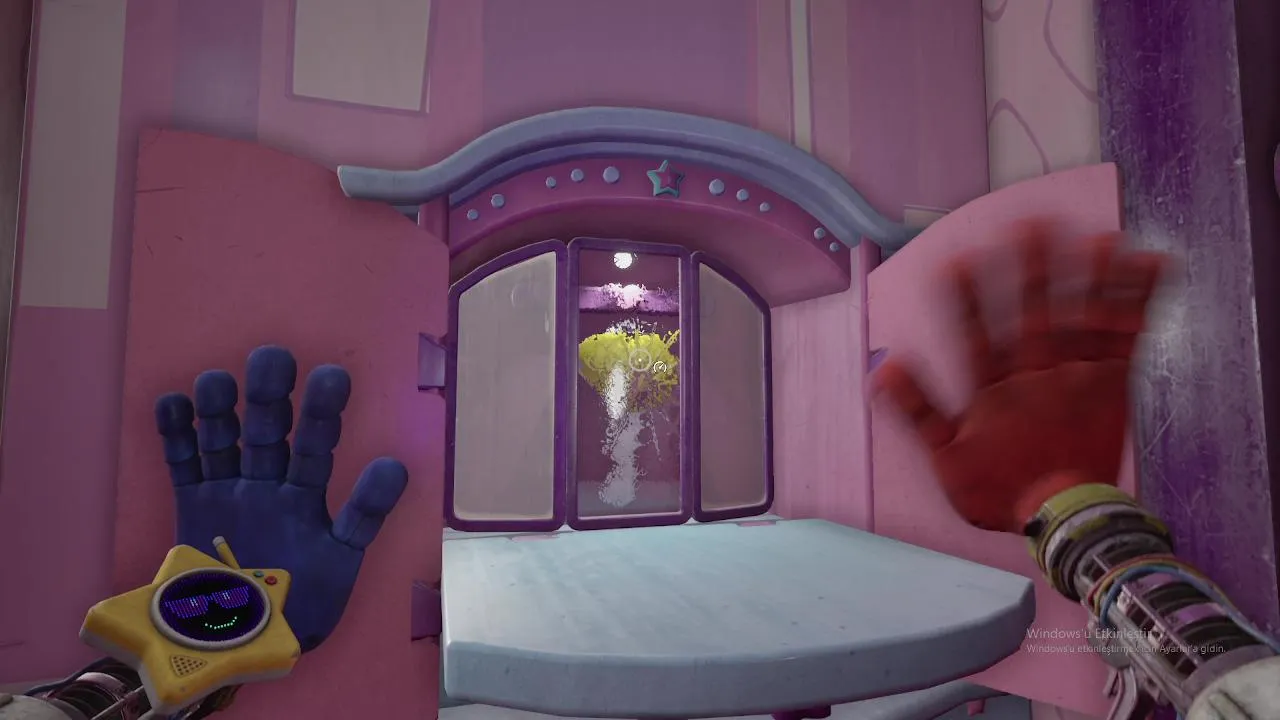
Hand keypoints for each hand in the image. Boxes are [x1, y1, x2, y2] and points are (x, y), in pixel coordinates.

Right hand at [153, 345, 408, 651]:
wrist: (245, 646)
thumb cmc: (300, 606)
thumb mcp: (341, 558)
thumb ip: (365, 512)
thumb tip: (396, 462)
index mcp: (307, 494)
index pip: (317, 445)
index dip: (323, 412)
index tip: (331, 376)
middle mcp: (269, 483)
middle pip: (269, 431)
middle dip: (271, 396)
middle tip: (273, 357)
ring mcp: (229, 491)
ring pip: (224, 439)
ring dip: (220, 409)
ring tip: (218, 381)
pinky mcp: (191, 505)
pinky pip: (182, 463)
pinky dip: (176, 434)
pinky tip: (173, 401)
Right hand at [873, 222, 1169, 532]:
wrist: (1066, 519)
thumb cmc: (1002, 489)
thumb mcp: (944, 458)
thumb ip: (916, 410)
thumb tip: (882, 369)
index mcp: (992, 388)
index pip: (973, 332)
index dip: (965, 295)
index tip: (958, 258)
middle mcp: (1036, 374)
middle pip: (1033, 312)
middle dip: (1034, 266)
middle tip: (1035, 220)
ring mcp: (1078, 377)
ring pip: (1083, 317)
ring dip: (1092, 274)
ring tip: (1100, 234)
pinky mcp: (1114, 383)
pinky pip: (1129, 336)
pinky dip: (1140, 300)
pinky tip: (1151, 262)